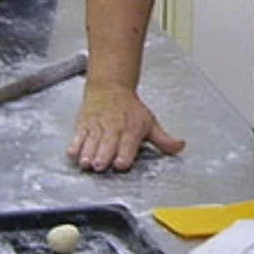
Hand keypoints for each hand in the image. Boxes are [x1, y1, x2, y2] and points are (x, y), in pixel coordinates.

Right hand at [68, 81, 184, 170]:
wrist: (110, 87)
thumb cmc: (131, 109)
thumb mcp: (150, 122)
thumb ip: (164, 140)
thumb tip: (180, 146)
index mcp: (132, 130)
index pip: (127, 146)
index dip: (124, 156)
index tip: (120, 164)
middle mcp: (114, 128)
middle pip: (107, 145)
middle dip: (103, 156)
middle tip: (99, 165)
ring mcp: (97, 127)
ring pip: (91, 142)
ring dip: (88, 153)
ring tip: (86, 163)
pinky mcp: (83, 125)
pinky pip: (78, 136)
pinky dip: (75, 145)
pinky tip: (73, 153)